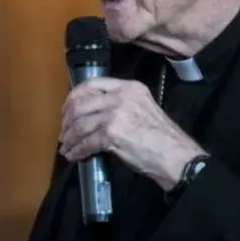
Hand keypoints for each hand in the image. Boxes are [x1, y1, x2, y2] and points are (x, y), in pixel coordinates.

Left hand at [59, 77, 206, 190]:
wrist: (176, 156)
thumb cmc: (162, 137)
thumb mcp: (143, 108)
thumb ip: (120, 105)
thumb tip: (93, 115)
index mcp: (128, 87)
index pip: (92, 84)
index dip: (74, 97)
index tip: (67, 110)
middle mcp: (120, 96)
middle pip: (81, 103)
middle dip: (67, 120)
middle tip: (63, 132)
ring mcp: (114, 113)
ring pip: (80, 124)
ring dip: (70, 138)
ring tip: (66, 147)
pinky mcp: (111, 133)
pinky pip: (86, 142)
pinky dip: (77, 150)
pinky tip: (74, 155)